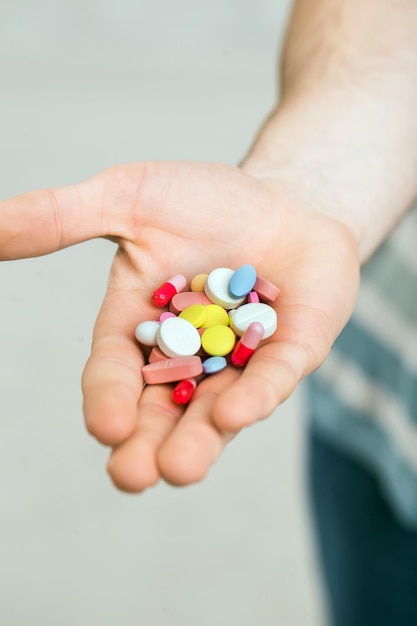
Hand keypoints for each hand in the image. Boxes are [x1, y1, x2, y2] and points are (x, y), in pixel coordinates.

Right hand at [0, 161, 359, 490]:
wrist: (284, 199)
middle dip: (147, 444)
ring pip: (216, 410)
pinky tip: (237, 413)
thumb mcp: (129, 198)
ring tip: (179, 470)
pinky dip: (257, 393)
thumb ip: (62, 217)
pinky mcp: (292, 352)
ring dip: (198, 439)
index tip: (104, 426)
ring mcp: (243, 361)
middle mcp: (190, 359)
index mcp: (143, 328)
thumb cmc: (206, 201)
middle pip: (162, 410)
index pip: (117, 370)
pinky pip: (274, 376)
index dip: (108, 398)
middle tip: (131, 477)